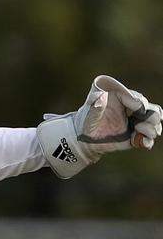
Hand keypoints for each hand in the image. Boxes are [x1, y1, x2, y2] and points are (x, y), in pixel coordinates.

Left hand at [37, 75, 162, 178]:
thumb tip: (99, 96)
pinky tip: (142, 143)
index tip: (137, 111)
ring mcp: (135, 121)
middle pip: (151, 109)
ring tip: (139, 132)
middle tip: (142, 124)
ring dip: (151, 128)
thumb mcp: (88, 115)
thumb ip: (95, 106)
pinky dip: (147, 140)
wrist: (83, 140)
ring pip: (154, 122)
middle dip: (151, 116)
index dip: (140, 105)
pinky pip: (147, 137)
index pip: (137, 98)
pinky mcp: (135, 134)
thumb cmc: (85, 122)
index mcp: (121, 97)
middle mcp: (131, 108)